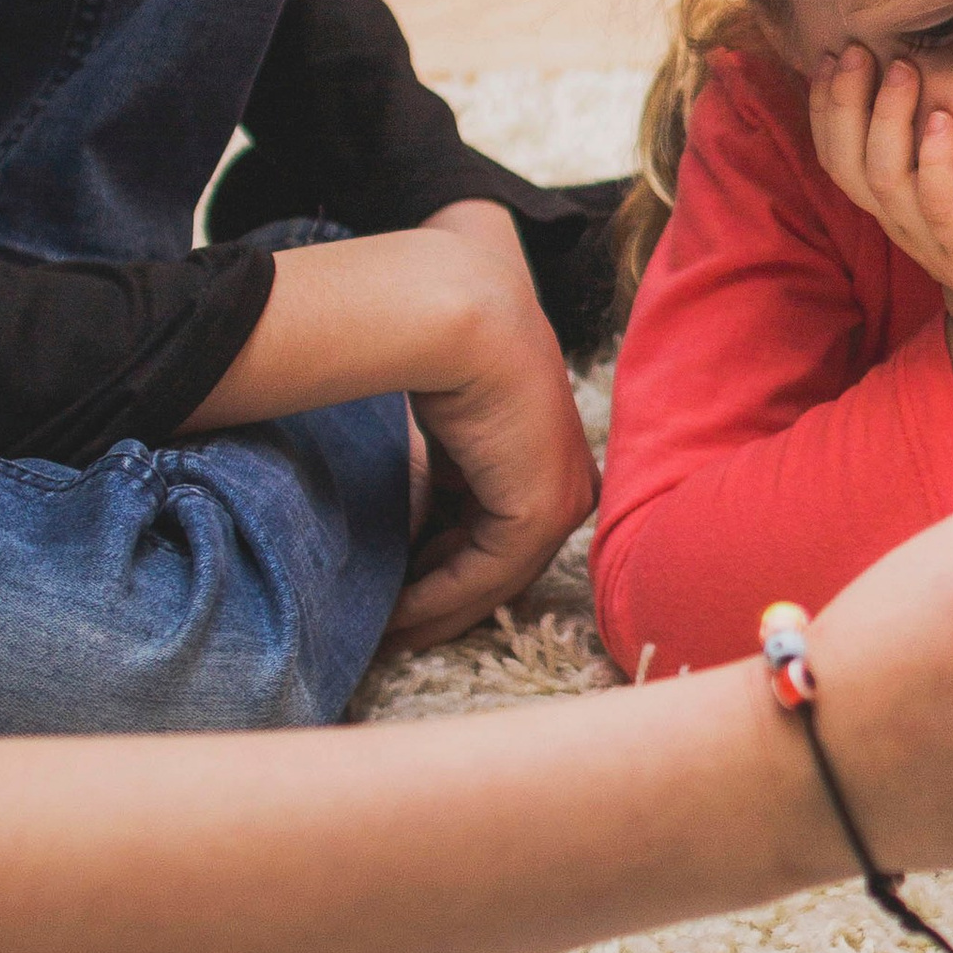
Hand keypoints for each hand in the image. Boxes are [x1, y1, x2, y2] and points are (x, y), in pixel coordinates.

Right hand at [393, 202, 599, 647]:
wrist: (455, 317)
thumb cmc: (439, 349)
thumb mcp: (443, 429)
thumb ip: (440, 478)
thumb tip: (414, 522)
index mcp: (546, 452)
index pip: (500, 528)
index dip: (448, 567)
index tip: (401, 598)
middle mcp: (566, 477)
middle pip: (500, 560)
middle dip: (443, 599)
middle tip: (389, 632)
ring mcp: (562, 496)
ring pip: (495, 577)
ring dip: (438, 610)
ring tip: (385, 635)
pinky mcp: (542, 511)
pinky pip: (487, 576)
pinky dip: (440, 602)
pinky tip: (397, 618)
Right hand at [813, 46, 952, 482]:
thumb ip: (932, 156)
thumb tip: (926, 86)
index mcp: (891, 208)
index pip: (835, 155)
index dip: (825, 106)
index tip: (835, 52)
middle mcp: (900, 222)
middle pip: (848, 162)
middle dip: (844, 102)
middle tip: (855, 48)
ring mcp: (933, 237)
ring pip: (886, 177)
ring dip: (889, 119)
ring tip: (900, 67)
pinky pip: (942, 202)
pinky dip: (938, 161)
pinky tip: (944, 120)